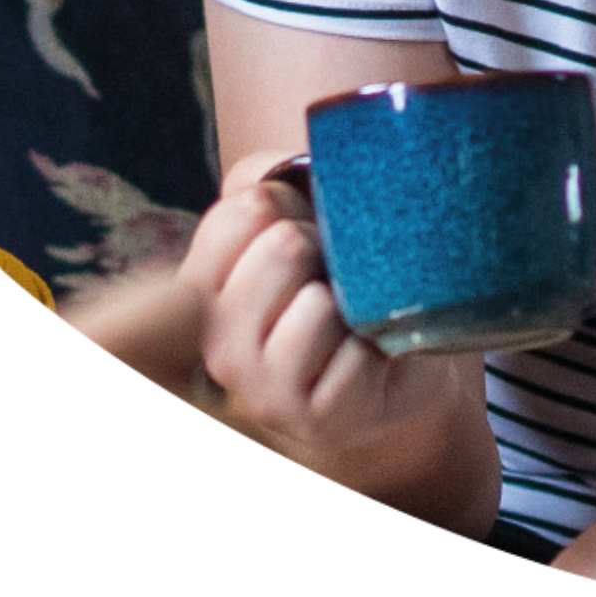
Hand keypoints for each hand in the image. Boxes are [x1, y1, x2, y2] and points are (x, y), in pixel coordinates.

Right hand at [176, 154, 474, 473]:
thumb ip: (267, 177)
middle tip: (333, 274)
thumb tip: (269, 183)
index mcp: (201, 291)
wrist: (394, 363)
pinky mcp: (317, 420)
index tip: (299, 224)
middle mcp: (219, 346)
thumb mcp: (297, 214)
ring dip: (352, 300)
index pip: (234, 215)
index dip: (283, 203)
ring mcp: (264, 392)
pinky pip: (357, 356)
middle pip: (280, 250)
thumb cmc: (337, 279)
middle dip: (324, 247)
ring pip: (317, 307)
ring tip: (351, 315)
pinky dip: (378, 344)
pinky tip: (370, 353)